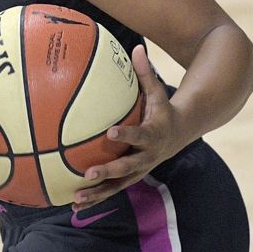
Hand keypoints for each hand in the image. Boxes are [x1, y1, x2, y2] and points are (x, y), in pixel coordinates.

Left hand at [72, 45, 187, 211]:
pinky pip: (112, 190)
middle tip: (88, 173)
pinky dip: (94, 199)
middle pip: (127, 167)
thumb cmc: (162, 108)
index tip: (110, 131)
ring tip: (76, 199)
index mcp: (153, 134)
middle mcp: (147, 157)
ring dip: (98, 194)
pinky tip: (73, 206)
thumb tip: (137, 46)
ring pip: (118, 186)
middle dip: (109, 171)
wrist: (180, 133)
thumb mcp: (158, 91)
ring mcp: (139, 170)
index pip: (139, 135)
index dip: (126, 134)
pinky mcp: (131, 178)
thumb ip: (145, 72)